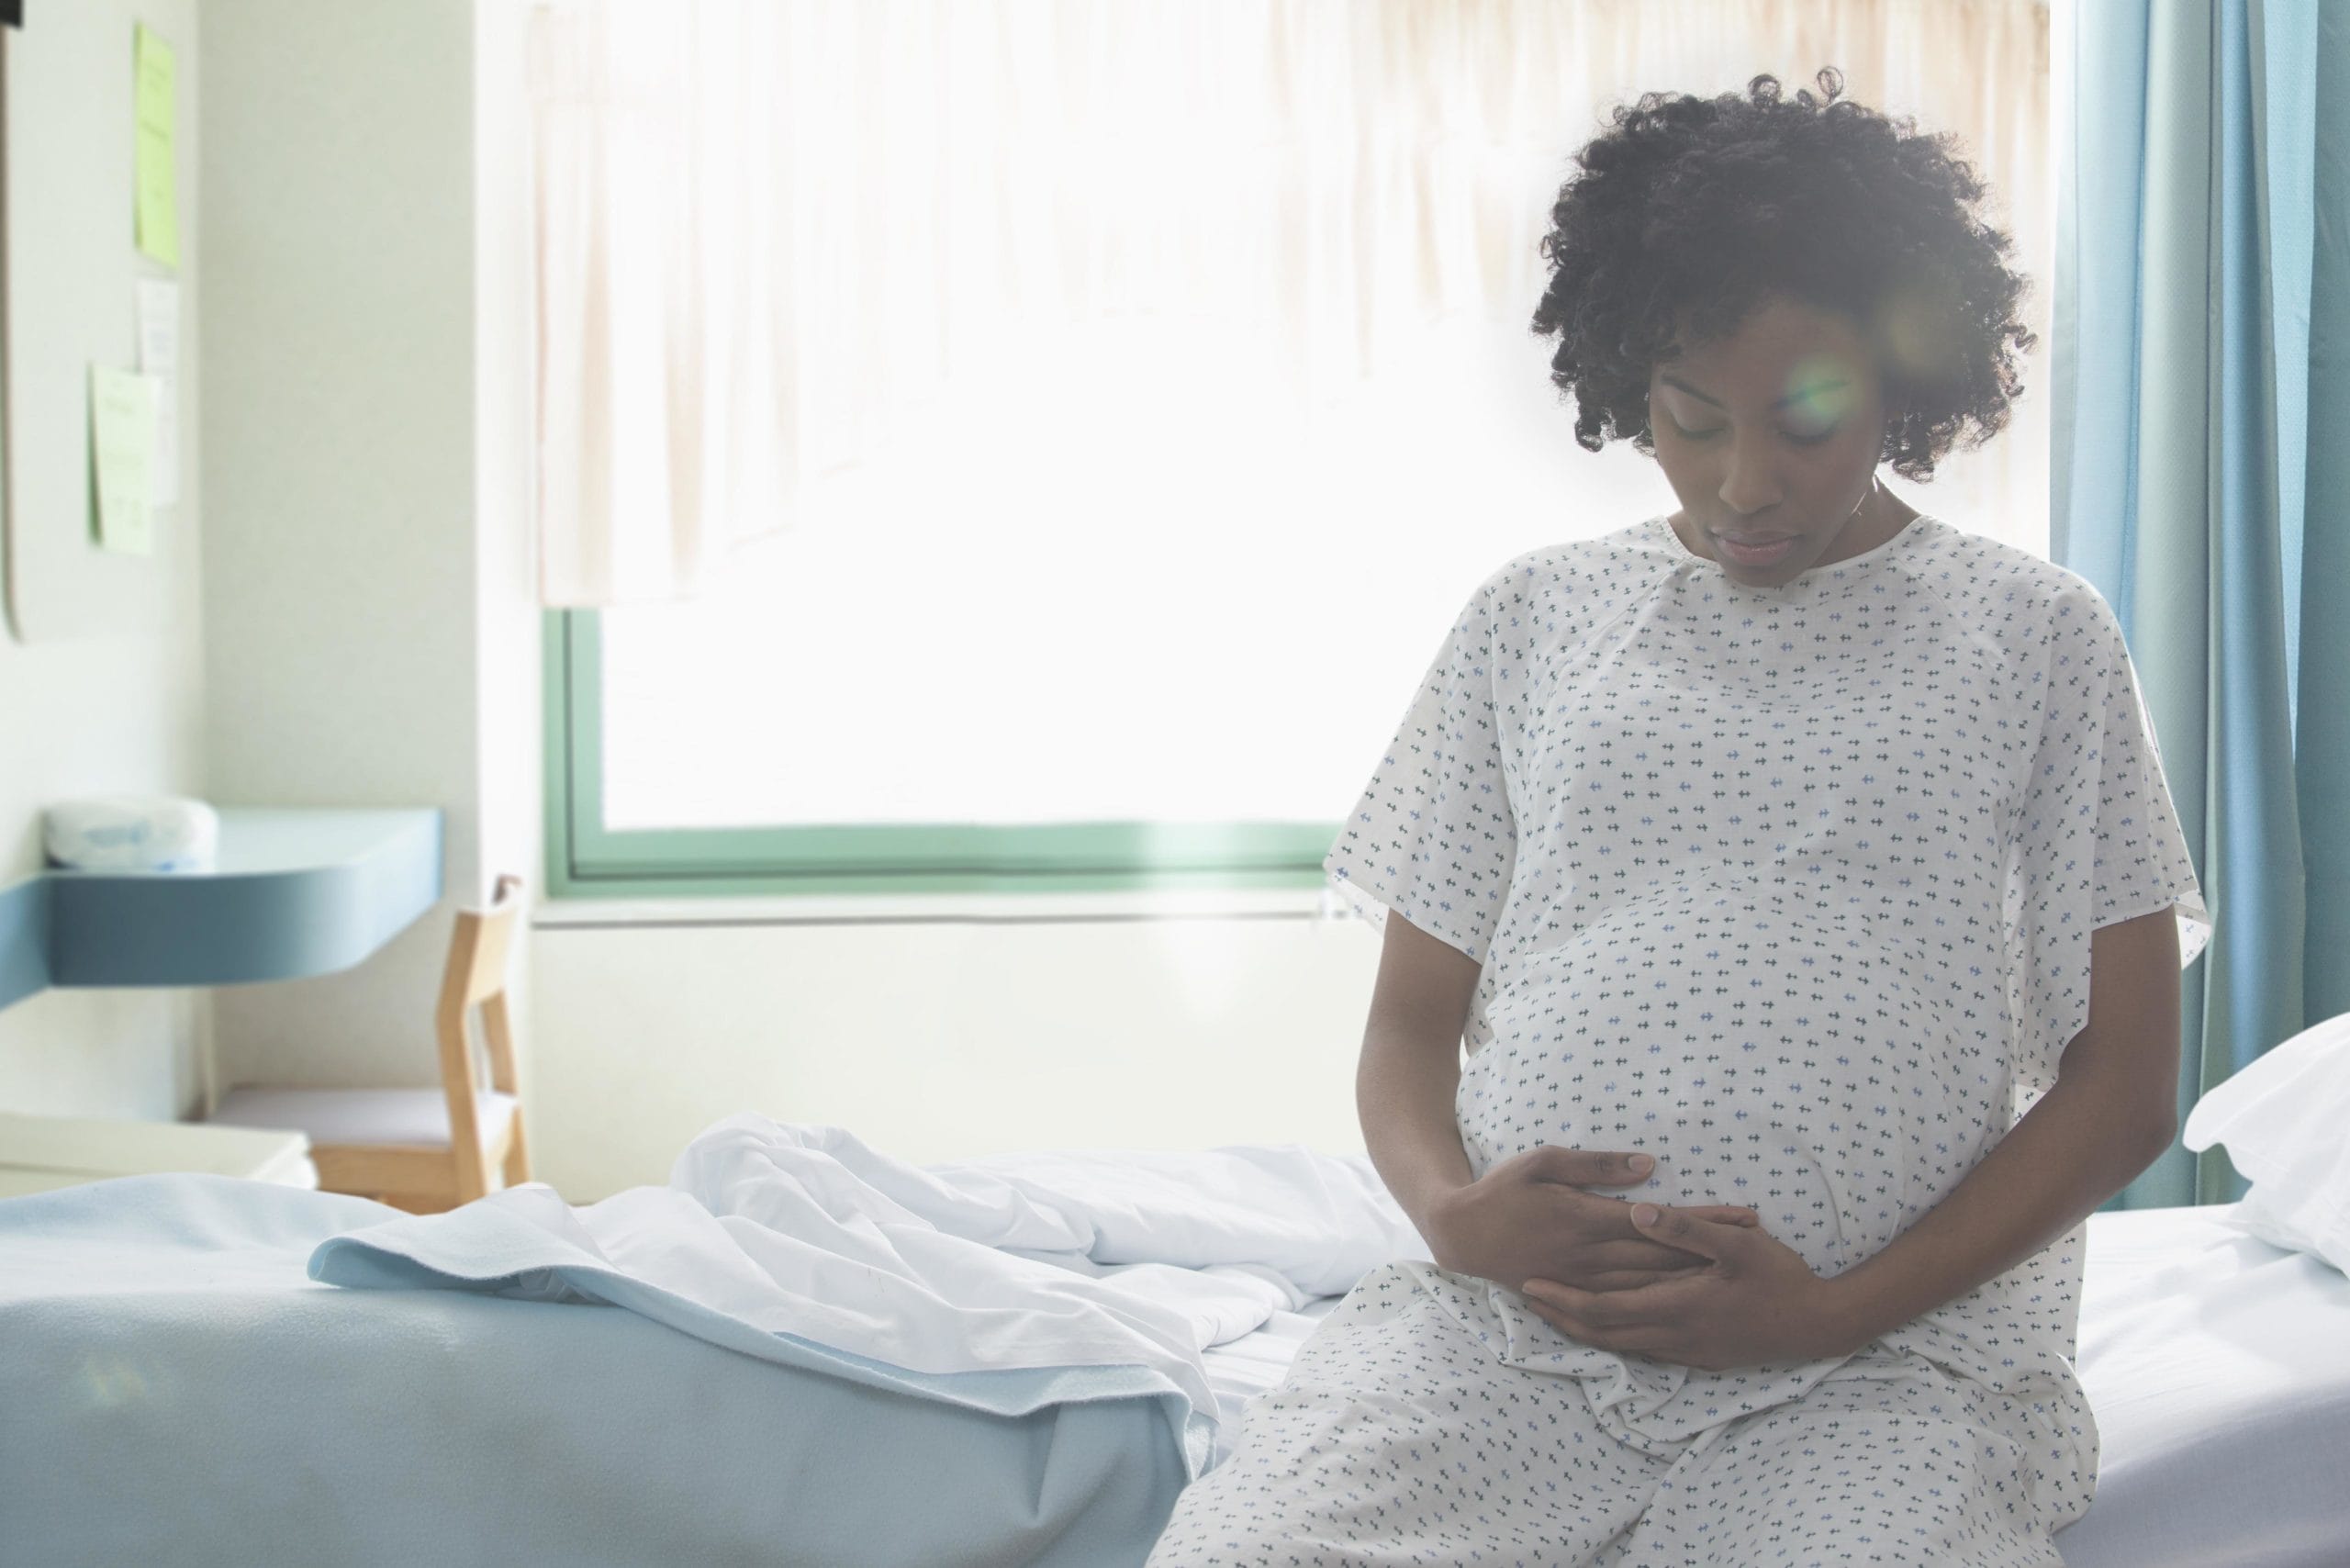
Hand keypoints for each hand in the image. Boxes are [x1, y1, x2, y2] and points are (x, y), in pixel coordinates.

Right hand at [1424, 1147, 1763, 1294]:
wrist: (1462, 1236)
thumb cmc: (1503, 1190)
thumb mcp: (1543, 1161)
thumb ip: (1596, 1164)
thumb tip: (1649, 1166)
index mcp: (1587, 1219)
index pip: (1661, 1221)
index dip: (1705, 1221)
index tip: (1744, 1217)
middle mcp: (1592, 1257)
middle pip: (1666, 1257)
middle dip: (1715, 1251)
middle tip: (1760, 1245)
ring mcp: (1585, 1282)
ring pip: (1653, 1286)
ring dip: (1698, 1280)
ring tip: (1739, 1274)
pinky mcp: (1577, 1296)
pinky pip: (1629, 1306)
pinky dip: (1665, 1304)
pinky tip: (1691, 1304)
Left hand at [1517, 1202, 1851, 1371]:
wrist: (1817, 1324)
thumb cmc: (1779, 1277)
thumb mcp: (1737, 1242)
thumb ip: (1686, 1228)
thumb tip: (1638, 1210)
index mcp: (1676, 1306)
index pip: (1604, 1309)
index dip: (1564, 1298)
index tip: (1531, 1283)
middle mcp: (1674, 1336)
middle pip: (1602, 1334)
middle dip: (1562, 1316)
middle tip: (1527, 1298)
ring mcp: (1687, 1351)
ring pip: (1621, 1347)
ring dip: (1584, 1329)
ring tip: (1554, 1311)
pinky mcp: (1700, 1356)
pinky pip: (1644, 1351)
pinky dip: (1615, 1339)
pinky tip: (1607, 1328)